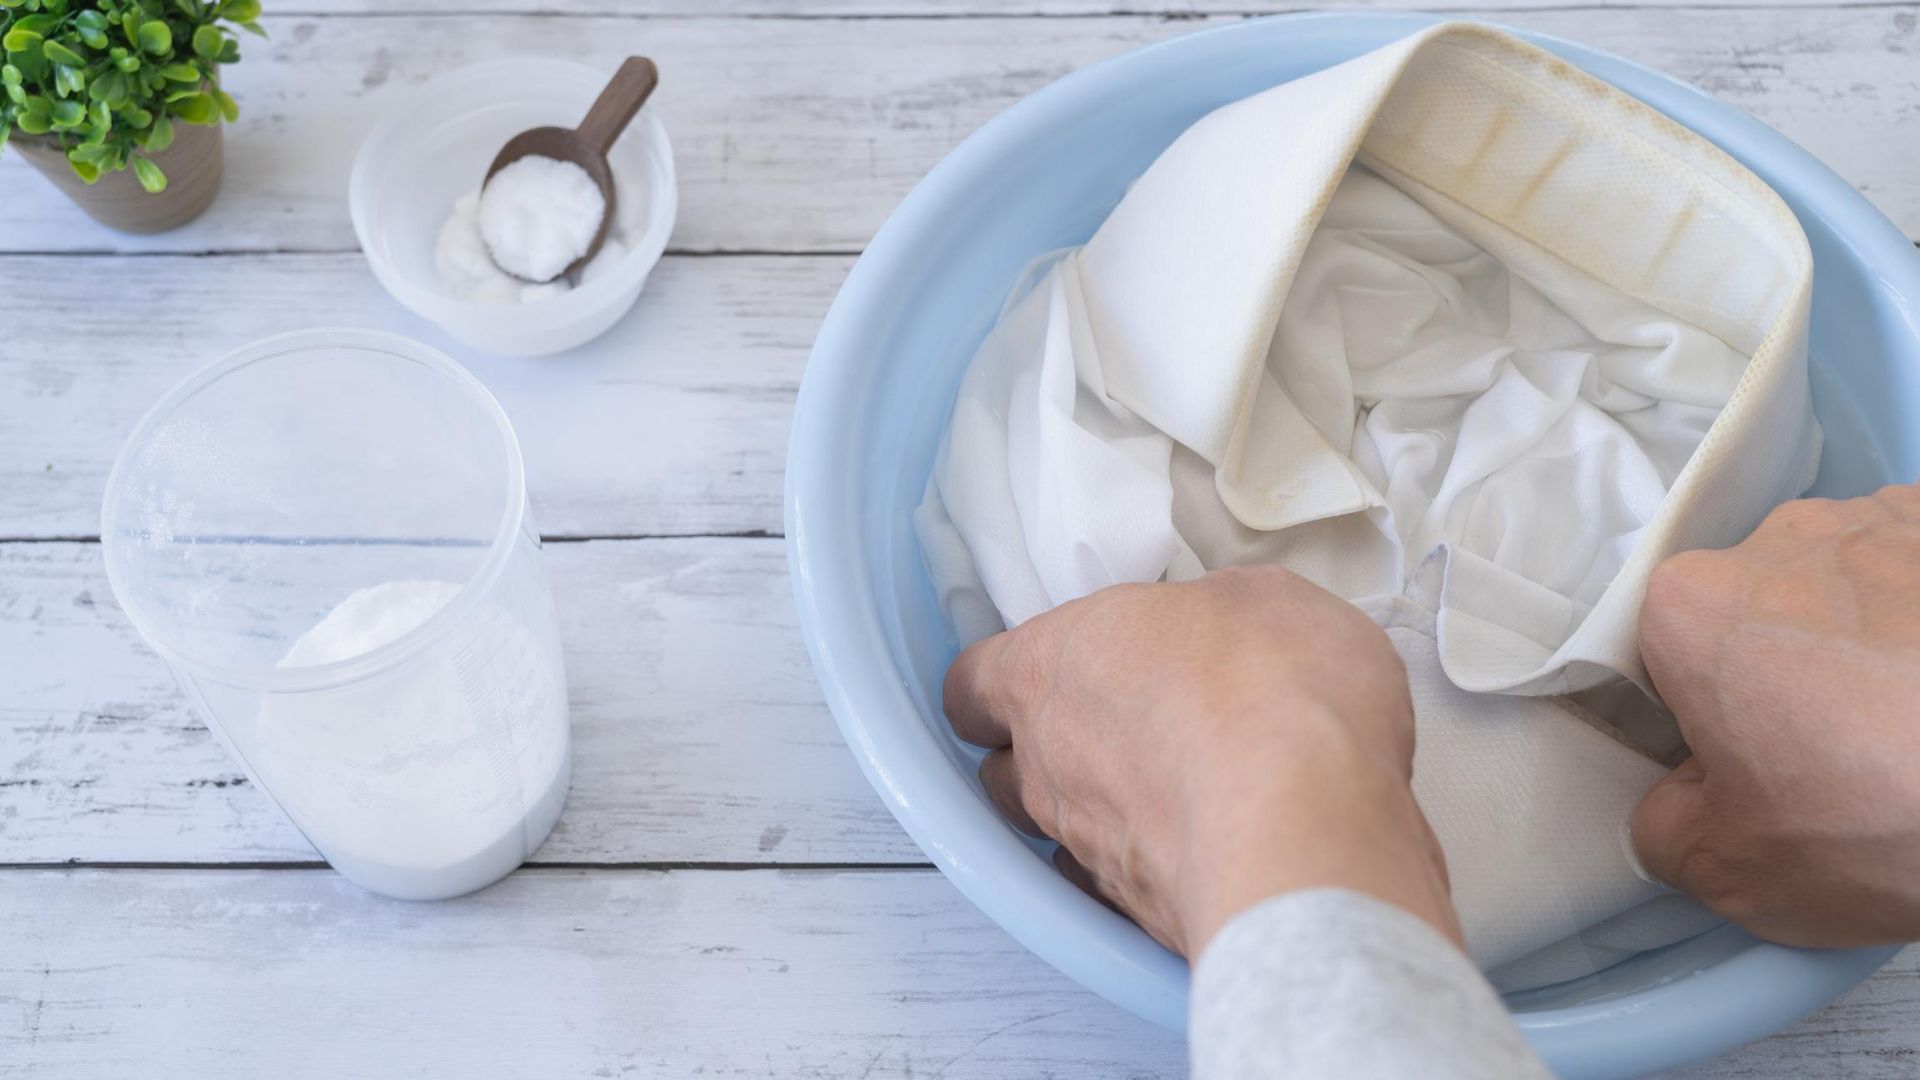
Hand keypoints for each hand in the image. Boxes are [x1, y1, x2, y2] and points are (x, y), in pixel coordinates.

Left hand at [942, 565, 1458, 956]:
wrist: (1309, 835)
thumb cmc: (1271, 692)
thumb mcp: (1263, 599)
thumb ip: (1213, 609)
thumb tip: (1221, 624)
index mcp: (1047, 666)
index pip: (973, 683)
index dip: (1005, 681)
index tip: (1052, 673)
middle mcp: (1044, 763)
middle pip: (1009, 764)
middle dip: (1050, 752)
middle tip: (1126, 729)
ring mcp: (1083, 848)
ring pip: (1060, 830)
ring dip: (1104, 812)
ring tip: (1177, 793)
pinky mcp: (1134, 914)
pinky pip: (1118, 886)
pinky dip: (1149, 867)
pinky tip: (1205, 849)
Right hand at [1634, 484, 1919, 946]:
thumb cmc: (1885, 823)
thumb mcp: (1728, 872)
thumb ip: (1665, 823)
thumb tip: (1682, 798)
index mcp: (1692, 606)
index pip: (1663, 652)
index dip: (1699, 711)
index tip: (1746, 764)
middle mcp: (1779, 538)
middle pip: (1754, 603)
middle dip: (1781, 667)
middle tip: (1837, 754)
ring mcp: (1886, 521)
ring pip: (1847, 582)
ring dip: (1862, 636)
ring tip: (1913, 721)